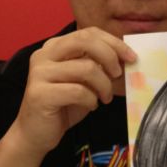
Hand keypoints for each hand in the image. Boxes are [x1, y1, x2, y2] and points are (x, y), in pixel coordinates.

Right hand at [0, 28, 136, 166]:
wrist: (35, 134)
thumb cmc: (63, 105)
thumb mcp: (84, 80)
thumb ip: (98, 65)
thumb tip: (127, 57)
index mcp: (54, 47)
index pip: (88, 33)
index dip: (113, 42)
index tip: (131, 57)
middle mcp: (44, 55)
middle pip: (86, 41)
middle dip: (110, 57)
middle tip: (118, 74)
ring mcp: (39, 73)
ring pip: (86, 68)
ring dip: (103, 85)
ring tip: (104, 98)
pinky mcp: (40, 94)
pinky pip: (78, 91)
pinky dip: (91, 100)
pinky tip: (91, 106)